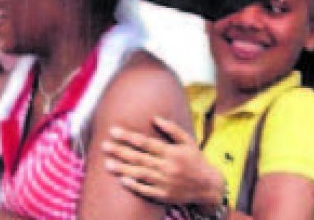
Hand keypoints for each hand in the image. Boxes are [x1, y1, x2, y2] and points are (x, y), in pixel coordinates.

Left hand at [101, 116, 224, 206]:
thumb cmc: (196, 160)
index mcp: (171, 152)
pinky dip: (134, 185)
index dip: (128, 137)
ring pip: (140, 174)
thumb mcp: (188, 141)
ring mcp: (165, 183)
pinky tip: (122, 180)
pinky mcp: (164, 196)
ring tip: (107, 164)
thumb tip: (154, 118)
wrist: (209, 187)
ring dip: (122, 169)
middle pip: (139, 158)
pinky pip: (146, 190)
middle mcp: (167, 167)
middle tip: (103, 146)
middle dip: (120, 151)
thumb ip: (171, 129)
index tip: (113, 131)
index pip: (145, 143)